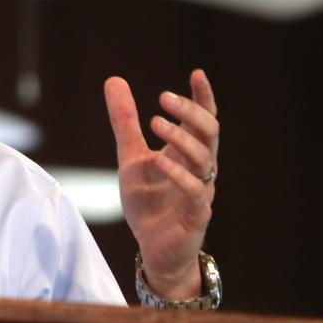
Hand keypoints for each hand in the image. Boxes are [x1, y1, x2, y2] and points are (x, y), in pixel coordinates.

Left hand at [106, 70, 218, 298]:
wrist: (153, 249)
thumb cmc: (149, 202)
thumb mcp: (130, 156)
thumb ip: (125, 122)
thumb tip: (114, 79)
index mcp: (186, 153)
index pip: (203, 120)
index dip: (203, 98)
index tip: (197, 74)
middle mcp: (199, 168)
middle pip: (208, 133)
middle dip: (191, 112)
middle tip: (164, 96)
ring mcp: (200, 191)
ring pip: (204, 159)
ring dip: (181, 138)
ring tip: (156, 121)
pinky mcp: (196, 215)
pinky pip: (195, 191)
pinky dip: (179, 174)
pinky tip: (158, 160)